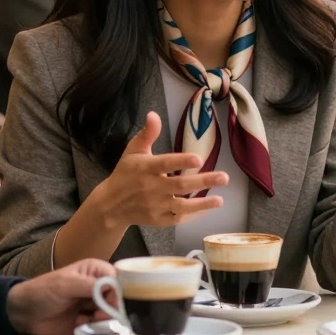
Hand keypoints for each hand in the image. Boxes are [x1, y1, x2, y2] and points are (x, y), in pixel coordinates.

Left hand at [6, 259, 115, 334]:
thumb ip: (91, 286)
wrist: (23, 313)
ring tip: (85, 320)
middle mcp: (98, 287)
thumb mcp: (66, 285)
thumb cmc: (42, 291)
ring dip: (102, 320)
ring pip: (112, 315)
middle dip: (111, 309)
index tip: (113, 305)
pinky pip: (100, 327)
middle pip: (118, 299)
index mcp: (96, 271)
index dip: (120, 293)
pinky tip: (78, 324)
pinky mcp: (88, 321)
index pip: (119, 281)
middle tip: (98, 315)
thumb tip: (115, 290)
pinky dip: (93, 328)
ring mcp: (93, 305)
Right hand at [86, 112, 228, 227]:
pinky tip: (208, 207)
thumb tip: (154, 114)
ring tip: (221, 200)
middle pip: (180, 185)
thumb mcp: (133, 151)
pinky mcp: (159, 219)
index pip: (165, 163)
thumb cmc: (126, 173)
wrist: (111, 205)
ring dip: (202, 203)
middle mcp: (152, 187)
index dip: (181, 161)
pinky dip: (193, 215)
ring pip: (182, 205)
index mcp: (146, 168)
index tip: (199, 159)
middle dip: (203, 181)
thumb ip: (147, 134)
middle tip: (224, 177)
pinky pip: (178, 218)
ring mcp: (156, 205)